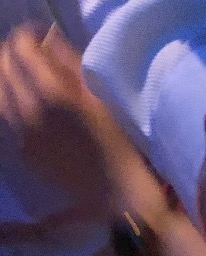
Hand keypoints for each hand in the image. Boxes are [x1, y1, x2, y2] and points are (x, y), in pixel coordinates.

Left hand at [0, 26, 135, 212]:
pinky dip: (18, 108)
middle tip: (32, 55)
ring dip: (10, 80)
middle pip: (3, 68)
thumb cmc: (119, 144)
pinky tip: (37, 113)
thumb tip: (50, 44)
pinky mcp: (25, 152)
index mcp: (52, 93)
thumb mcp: (100, 98)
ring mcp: (22, 134)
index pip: (21, 48)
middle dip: (14, 54)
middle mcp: (28, 111)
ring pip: (1, 94)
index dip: (28, 36)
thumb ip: (70, 65)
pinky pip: (12, 121)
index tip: (41, 37)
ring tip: (27, 81)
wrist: (117, 194)